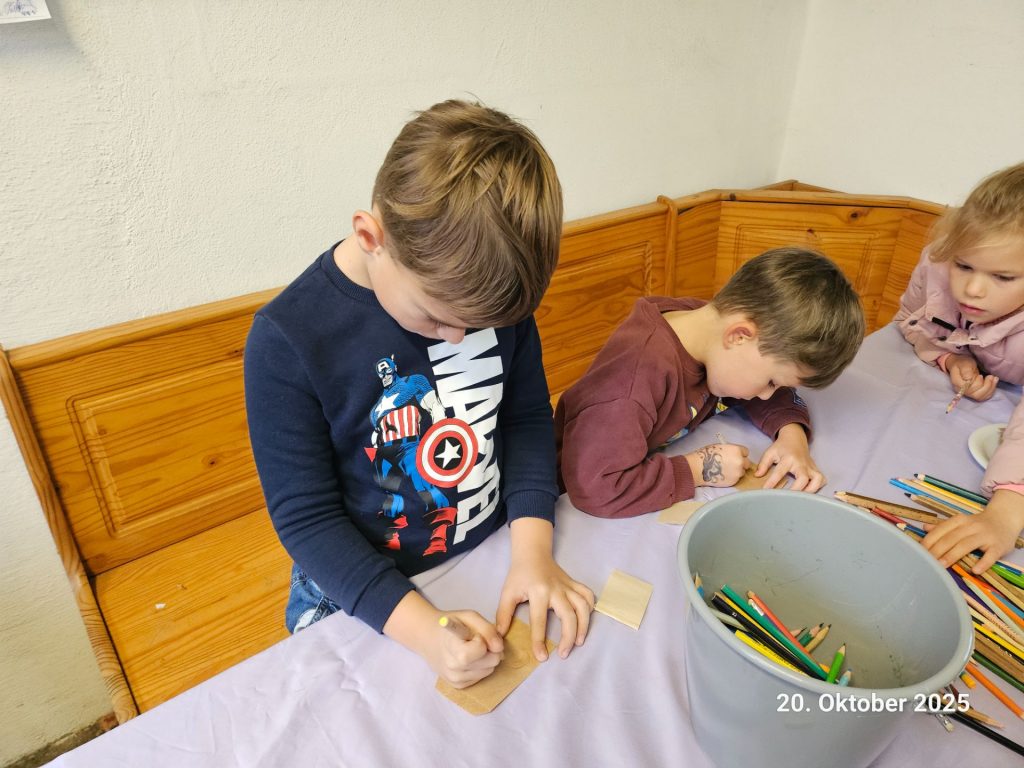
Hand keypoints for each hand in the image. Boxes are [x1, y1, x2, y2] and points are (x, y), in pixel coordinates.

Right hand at [382, 592, 503, 687]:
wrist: (429, 638)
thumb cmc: (451, 624)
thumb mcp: (469, 616)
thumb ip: (487, 629)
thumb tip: (499, 647)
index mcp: (452, 647)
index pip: (480, 649)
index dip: (483, 640)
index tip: (474, 634)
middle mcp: (452, 667)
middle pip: (491, 661)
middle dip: (490, 649)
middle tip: (477, 641)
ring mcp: (454, 679)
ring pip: (489, 670)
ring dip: (487, 658)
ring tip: (472, 648)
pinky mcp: (458, 686)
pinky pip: (482, 677)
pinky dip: (481, 667)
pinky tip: (469, 658)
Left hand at [498, 518, 594, 661]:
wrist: (532, 553)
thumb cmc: (519, 575)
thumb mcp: (507, 593)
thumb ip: (503, 614)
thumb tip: (499, 636)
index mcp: (538, 592)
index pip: (539, 620)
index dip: (539, 641)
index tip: (541, 657)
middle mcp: (556, 589)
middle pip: (568, 616)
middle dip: (568, 637)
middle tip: (563, 654)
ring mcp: (568, 586)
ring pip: (582, 607)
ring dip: (583, 626)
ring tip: (578, 642)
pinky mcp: (574, 583)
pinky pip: (587, 595)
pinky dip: (590, 608)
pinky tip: (585, 621)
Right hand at [685, 442, 749, 487]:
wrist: (699, 468)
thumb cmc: (706, 455)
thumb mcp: (720, 446)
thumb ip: (730, 450)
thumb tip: (734, 453)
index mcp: (737, 450)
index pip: (746, 452)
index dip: (740, 453)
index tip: (735, 455)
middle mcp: (740, 462)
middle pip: (747, 463)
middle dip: (741, 463)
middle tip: (732, 464)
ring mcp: (738, 473)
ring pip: (742, 472)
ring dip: (737, 471)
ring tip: (726, 470)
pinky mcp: (734, 481)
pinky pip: (736, 478)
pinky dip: (732, 477)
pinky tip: (724, 475)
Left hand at [755, 423, 824, 491]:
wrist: (795, 438)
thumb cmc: (782, 447)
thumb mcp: (770, 452)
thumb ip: (763, 464)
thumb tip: (758, 476)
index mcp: (788, 458)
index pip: (780, 472)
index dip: (772, 482)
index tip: (766, 491)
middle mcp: (801, 463)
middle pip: (803, 478)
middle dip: (796, 490)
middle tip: (788, 498)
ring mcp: (810, 467)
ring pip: (817, 479)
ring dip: (811, 490)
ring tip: (801, 498)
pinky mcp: (815, 469)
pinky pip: (821, 479)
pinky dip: (818, 486)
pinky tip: (810, 491)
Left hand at [922, 490, 1023, 572]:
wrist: (1005, 520)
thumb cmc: (978, 524)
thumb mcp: (960, 522)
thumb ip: (943, 526)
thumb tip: (924, 528)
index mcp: (959, 520)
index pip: (941, 530)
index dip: (929, 542)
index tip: (919, 553)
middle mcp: (971, 526)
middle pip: (951, 538)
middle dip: (937, 550)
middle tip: (927, 562)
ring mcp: (985, 536)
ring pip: (966, 545)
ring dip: (952, 555)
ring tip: (941, 566)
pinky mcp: (998, 546)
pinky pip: (991, 555)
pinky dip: (983, 563)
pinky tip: (975, 570)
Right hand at [946, 354, 998, 401]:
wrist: (962, 365)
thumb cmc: (963, 363)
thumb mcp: (964, 363)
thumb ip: (966, 370)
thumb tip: (970, 379)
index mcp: (958, 384)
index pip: (969, 390)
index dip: (978, 384)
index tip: (981, 375)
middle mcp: (963, 391)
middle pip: (976, 395)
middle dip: (987, 386)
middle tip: (991, 376)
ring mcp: (969, 393)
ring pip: (982, 397)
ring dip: (991, 388)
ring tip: (994, 378)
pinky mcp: (976, 393)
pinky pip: (985, 396)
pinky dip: (992, 389)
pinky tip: (994, 381)